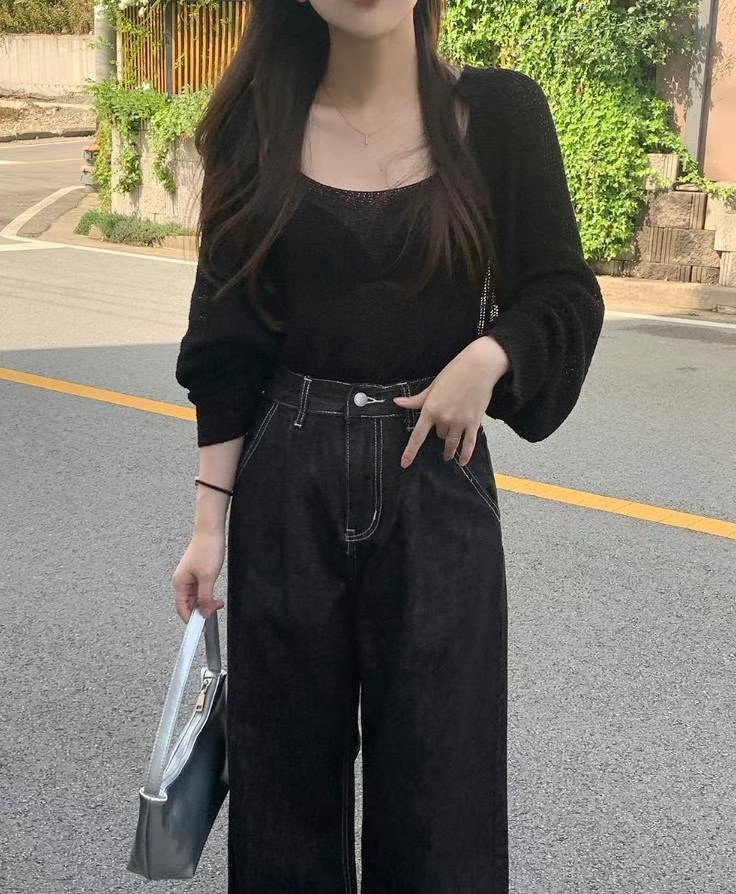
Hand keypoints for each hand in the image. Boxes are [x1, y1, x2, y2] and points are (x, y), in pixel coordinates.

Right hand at [172, 528, 225, 622]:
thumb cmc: (207, 549)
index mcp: (179, 583)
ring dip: (206, 602)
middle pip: (188, 604)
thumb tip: (203, 612)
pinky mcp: (197, 573)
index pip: (181, 608)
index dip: (190, 619)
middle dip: (201, 610)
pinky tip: (215, 596)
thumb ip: (205, 597)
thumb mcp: (208, 578)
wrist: (211, 531)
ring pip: (195, 597)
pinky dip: (207, 595)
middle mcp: (181, 581)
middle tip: (214, 611)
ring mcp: (189, 577)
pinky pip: (200, 590)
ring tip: (217, 603)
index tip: (200, 628)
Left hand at [393, 335, 509, 467]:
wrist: (479, 367)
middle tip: (443, 428)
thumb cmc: (455, 372)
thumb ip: (416, 400)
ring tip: (448, 456)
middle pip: (438, 435)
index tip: (405, 463)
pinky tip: (462, 461)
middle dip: (440, 432)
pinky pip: (469, 444)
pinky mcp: (474, 422)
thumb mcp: (433, 386)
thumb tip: (398, 402)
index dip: (410, 451)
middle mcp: (444, 418)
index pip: (417, 436)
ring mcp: (460, 422)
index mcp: (431, 409)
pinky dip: (465, 454)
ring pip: (451, 442)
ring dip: (449, 450)